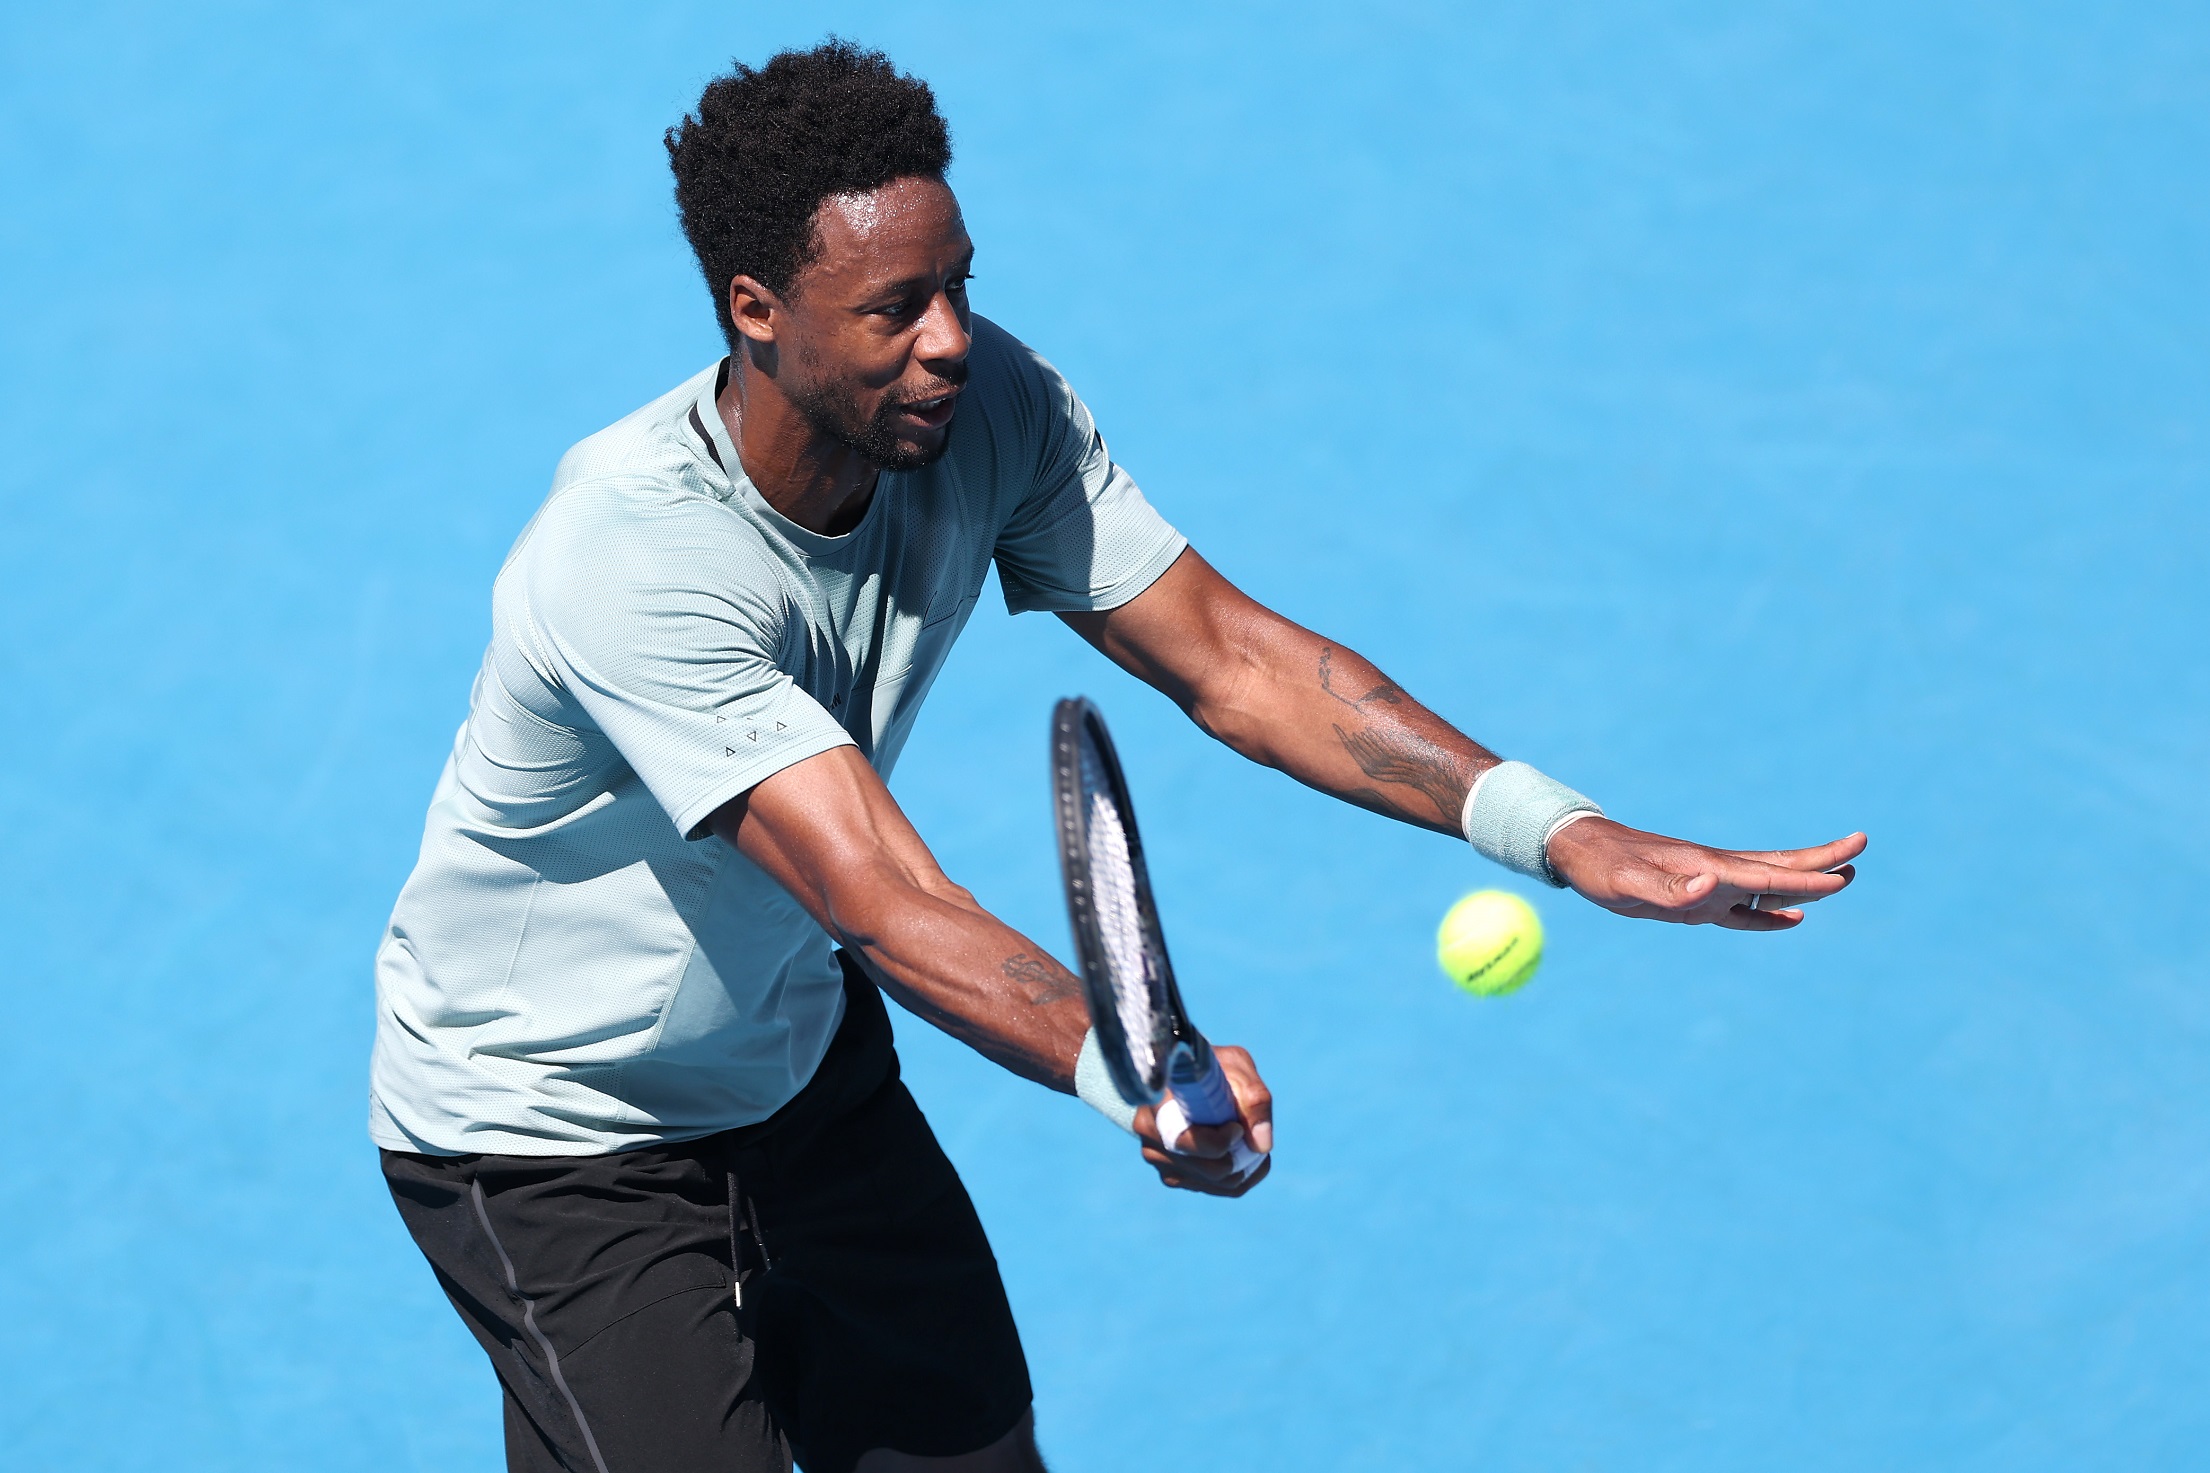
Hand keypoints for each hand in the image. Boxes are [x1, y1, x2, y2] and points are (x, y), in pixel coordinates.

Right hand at [1132, 1045, 1272, 1196]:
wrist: (1191, 1077)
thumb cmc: (1212, 1068)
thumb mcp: (1235, 1066)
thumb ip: (1253, 1099)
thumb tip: (1261, 1145)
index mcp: (1156, 1104)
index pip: (1185, 1142)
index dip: (1219, 1142)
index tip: (1237, 1126)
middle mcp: (1150, 1135)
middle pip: (1209, 1170)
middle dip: (1242, 1156)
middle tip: (1251, 1133)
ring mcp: (1159, 1159)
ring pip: (1217, 1183)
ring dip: (1245, 1166)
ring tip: (1249, 1137)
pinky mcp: (1173, 1174)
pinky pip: (1217, 1189)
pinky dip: (1240, 1176)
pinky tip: (1243, 1150)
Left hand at [1545, 818, 1865, 929]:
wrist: (1582, 853)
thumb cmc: (1603, 868)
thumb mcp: (1629, 885)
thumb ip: (1669, 891)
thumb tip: (1710, 886)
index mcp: (1708, 868)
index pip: (1767, 875)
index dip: (1806, 878)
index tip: (1845, 872)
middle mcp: (1716, 873)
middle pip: (1779, 869)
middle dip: (1819, 862)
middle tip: (1860, 847)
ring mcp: (1709, 885)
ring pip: (1767, 885)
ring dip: (1804, 884)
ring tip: (1842, 878)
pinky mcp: (1696, 898)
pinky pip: (1744, 908)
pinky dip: (1771, 913)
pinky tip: (1792, 918)